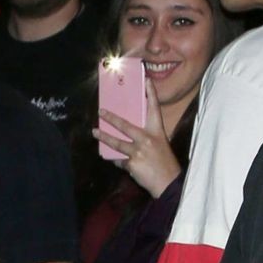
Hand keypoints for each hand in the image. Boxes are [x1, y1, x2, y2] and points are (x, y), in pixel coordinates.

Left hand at [92, 81, 180, 200]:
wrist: (168, 182)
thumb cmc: (164, 163)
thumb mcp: (159, 144)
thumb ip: (146, 137)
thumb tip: (126, 134)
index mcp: (157, 131)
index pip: (154, 109)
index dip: (150, 94)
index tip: (145, 80)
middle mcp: (148, 138)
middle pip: (126, 125)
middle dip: (112, 118)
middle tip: (101, 111)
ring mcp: (139, 151)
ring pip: (117, 143)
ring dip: (104, 137)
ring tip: (94, 131)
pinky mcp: (132, 163)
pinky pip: (119, 160)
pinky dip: (117, 161)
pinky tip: (116, 161)